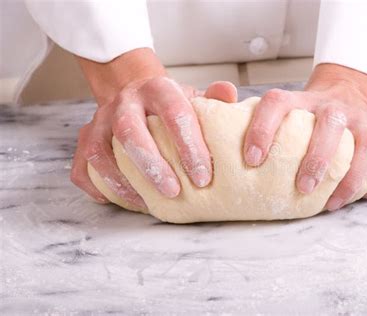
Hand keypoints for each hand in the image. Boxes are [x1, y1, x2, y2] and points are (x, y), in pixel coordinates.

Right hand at [70, 48, 236, 207]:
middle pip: (130, 132)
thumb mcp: (192, 97)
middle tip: (173, 192)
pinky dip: (98, 186)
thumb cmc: (168, 104)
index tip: (203, 177)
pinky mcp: (85, 139)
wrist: (133, 91)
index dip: (189, 145)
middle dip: (152, 166)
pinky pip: (82, 166)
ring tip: (146, 204)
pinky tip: (121, 200)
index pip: (173, 113)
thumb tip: (229, 94)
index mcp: (156, 89)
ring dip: (123, 181)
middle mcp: (124, 102)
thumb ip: (212, 99)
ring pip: (101, 151)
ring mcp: (100, 120)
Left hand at [244, 63, 366, 210]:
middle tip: (301, 187)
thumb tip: (217, 153)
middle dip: (315, 159)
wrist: (348, 92)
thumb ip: (254, 123)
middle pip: (328, 125)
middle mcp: (332, 107)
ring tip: (329, 203)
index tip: (251, 159)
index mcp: (300, 100)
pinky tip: (355, 198)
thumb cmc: (308, 114)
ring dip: (346, 176)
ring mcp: (360, 120)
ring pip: (362, 145)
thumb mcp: (285, 109)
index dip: (262, 128)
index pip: (278, 104)